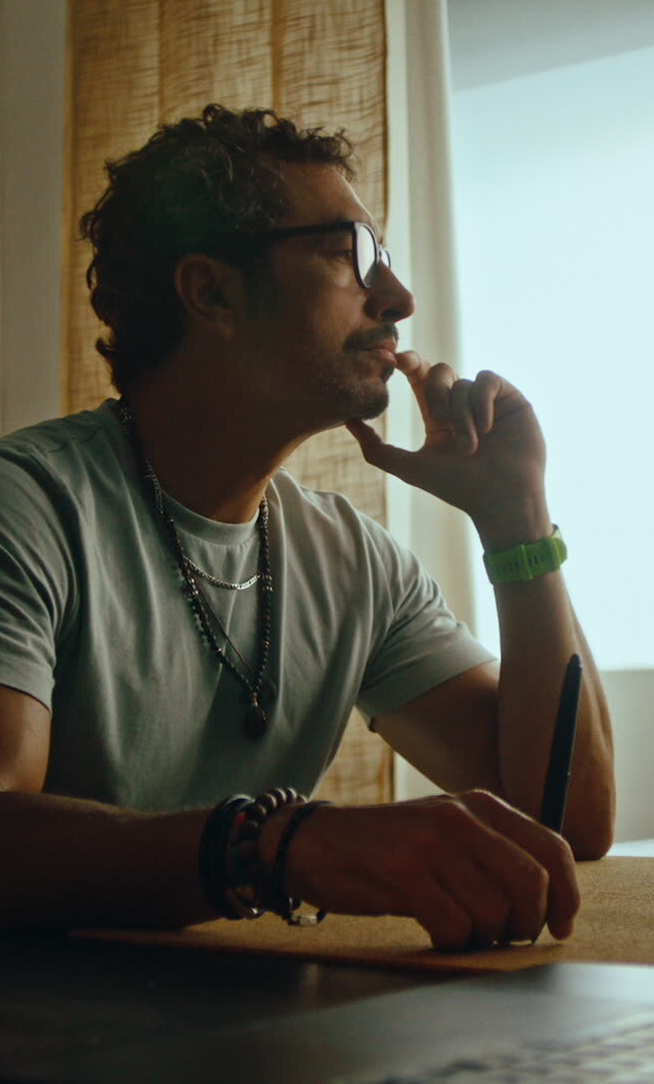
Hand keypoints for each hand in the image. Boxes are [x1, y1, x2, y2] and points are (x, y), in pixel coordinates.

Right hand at [279, 790, 578, 950]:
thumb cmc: (389, 845)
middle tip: (507, 935)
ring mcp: (431, 844)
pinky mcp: (403, 874)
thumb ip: (493, 847)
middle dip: (528, 923)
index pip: (552, 847)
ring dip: (485, 937)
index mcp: (480, 804)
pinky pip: (455, 927)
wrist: (315, 841)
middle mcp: (461, 817)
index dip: (567, 894)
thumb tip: (550, 895)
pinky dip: (453, 943)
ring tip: (462, 930)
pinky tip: (435, 933)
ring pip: (494, 912)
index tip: (561, 925)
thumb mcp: (447, 828)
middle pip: (532, 883)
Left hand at [347, 354, 548, 539]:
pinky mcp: (510, 398)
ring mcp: (487, 400)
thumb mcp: (409, 467)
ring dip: (461, 415)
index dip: (407, 362)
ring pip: (462, 383)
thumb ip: (376, 448)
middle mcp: (462, 404)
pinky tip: (486, 428)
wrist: (500, 500)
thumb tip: (346, 422)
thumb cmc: (457, 487)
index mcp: (438, 414)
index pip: (420, 377)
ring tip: (470, 447)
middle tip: (438, 420)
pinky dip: (481, 402)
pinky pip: (486, 380)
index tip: (393, 359)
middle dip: (435, 392)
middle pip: (439, 371)